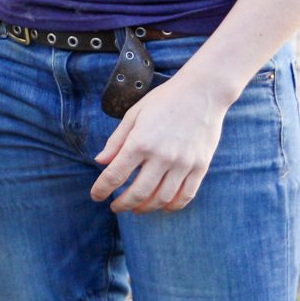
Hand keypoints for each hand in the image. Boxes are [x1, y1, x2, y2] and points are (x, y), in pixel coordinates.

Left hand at [90, 73, 233, 212]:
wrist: (203, 92)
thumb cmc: (165, 100)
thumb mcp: (134, 114)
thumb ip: (116, 141)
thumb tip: (100, 162)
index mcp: (140, 142)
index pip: (115, 175)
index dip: (102, 189)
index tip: (96, 196)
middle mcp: (161, 156)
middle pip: (138, 193)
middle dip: (122, 204)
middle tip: (115, 207)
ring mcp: (183, 163)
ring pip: (162, 198)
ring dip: (146, 208)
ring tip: (136, 208)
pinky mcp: (200, 166)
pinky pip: (186, 195)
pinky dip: (172, 205)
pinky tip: (162, 205)